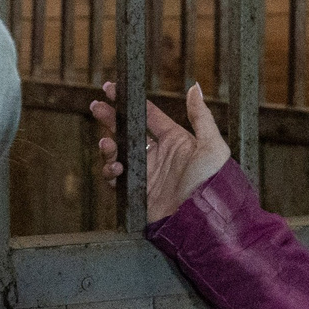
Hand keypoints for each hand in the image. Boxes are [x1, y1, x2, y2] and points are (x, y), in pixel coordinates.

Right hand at [88, 80, 230, 224]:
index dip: (129, 101)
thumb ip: (201, 116)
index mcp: (175, 140)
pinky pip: (116, 177)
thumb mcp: (212, 146)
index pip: (148, 114)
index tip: (111, 88)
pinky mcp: (137, 192)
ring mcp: (146, 173)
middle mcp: (159, 154)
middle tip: (96, 106)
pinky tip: (115, 168)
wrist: (202, 222)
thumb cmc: (213, 184)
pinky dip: (111, 170)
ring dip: (108, 146)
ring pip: (118, 153)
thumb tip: (195, 86)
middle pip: (128, 130)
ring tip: (106, 144)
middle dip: (110, 118)